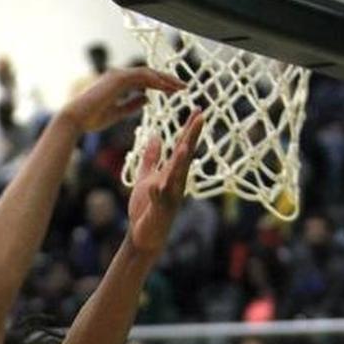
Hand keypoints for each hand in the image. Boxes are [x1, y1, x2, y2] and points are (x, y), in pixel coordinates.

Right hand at [60, 67, 183, 133]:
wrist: (76, 119)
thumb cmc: (92, 119)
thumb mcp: (118, 113)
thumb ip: (132, 104)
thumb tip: (147, 99)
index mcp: (117, 83)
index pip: (144, 80)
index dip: (160, 84)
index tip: (174, 91)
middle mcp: (118, 75)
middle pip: (149, 74)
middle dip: (167, 80)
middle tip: (183, 87)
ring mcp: (117, 75)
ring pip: (147, 73)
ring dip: (165, 79)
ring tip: (179, 88)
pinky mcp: (118, 79)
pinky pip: (141, 76)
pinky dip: (155, 81)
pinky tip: (166, 88)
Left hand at [126, 112, 203, 256]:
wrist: (143, 235)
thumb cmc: (147, 207)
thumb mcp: (147, 177)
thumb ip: (152, 158)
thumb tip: (155, 135)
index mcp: (172, 173)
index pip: (183, 146)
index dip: (189, 128)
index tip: (197, 109)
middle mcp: (176, 182)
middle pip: (186, 155)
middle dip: (192, 136)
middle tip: (200, 116)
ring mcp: (170, 196)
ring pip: (177, 176)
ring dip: (181, 161)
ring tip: (183, 146)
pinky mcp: (161, 210)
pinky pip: (160, 199)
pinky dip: (159, 191)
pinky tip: (157, 185)